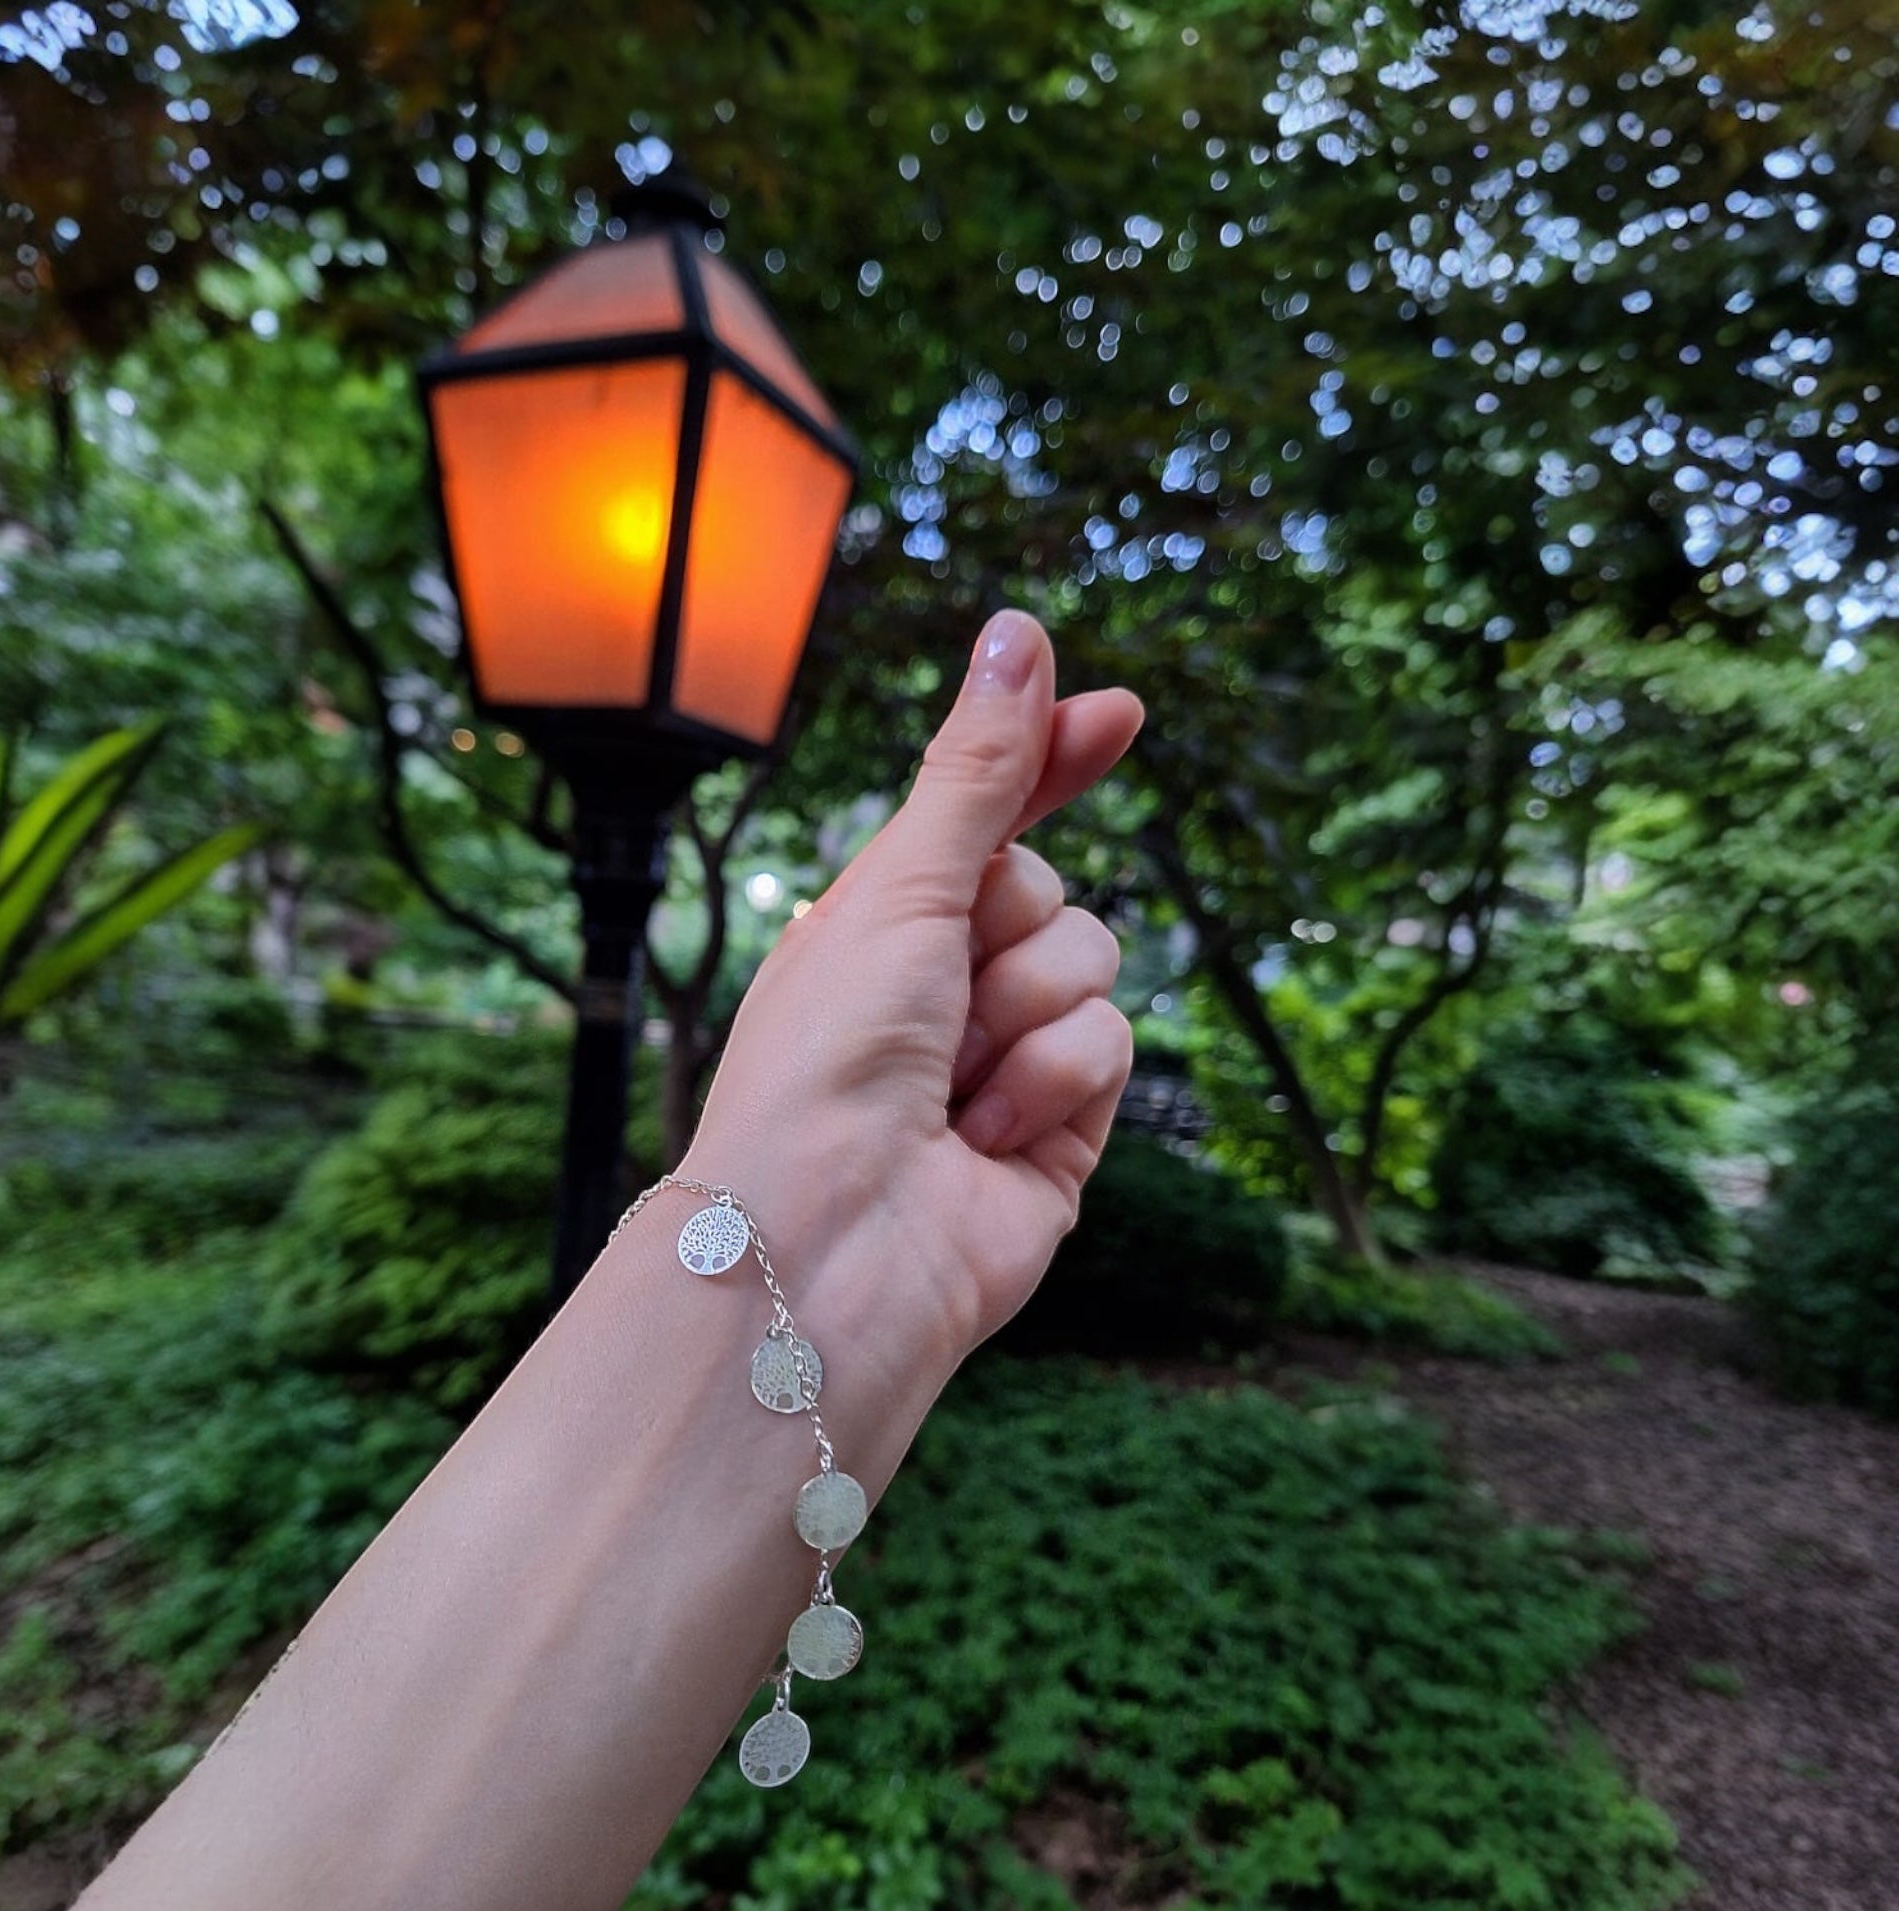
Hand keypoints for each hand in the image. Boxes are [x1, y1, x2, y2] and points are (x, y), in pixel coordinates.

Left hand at [683, 610, 1143, 1386]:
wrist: (832, 1240)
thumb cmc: (828, 1059)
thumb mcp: (903, 890)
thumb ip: (980, 771)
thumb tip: (1019, 632)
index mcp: (886, 919)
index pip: (990, 817)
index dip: (1050, 760)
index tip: (1121, 713)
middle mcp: (948, 983)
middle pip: (1051, 888)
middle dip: (1005, 929)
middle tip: (939, 990)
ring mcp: (1008, 1058)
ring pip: (1092, 964)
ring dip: (1024, 1012)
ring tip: (951, 1081)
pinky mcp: (1060, 1129)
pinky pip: (1110, 1048)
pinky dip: (1050, 1083)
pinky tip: (985, 1137)